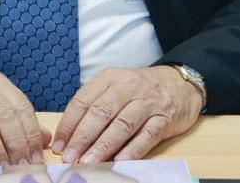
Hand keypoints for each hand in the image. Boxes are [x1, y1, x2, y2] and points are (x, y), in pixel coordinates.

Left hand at [52, 66, 202, 162]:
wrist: (180, 84)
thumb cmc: (140, 89)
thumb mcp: (116, 86)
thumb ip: (95, 104)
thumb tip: (70, 134)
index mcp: (111, 78)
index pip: (84, 99)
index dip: (69, 123)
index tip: (59, 144)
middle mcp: (128, 87)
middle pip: (101, 112)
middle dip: (83, 137)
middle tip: (70, 157)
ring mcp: (148, 103)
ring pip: (122, 125)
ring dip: (103, 146)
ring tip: (88, 162)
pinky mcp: (164, 119)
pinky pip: (146, 136)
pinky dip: (132, 150)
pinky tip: (119, 161)